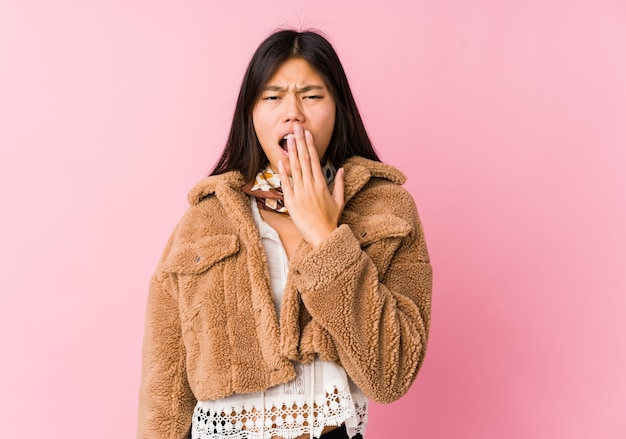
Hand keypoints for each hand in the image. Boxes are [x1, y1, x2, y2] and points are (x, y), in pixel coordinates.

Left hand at [278, 124, 344, 247]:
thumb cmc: (331, 220)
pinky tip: (281, 160)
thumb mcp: (339, 201)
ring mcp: (300, 193)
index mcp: (322, 184)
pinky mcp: (291, 202)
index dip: (310, 145)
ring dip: (292, 152)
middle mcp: (311, 186)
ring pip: (295, 168)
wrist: (322, 236)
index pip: (315, 160)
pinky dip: (284, 172)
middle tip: (296, 128)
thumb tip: (340, 169)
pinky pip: (286, 184)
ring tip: (289, 139)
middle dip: (300, 142)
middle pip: (304, 160)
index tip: (307, 134)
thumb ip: (339, 183)